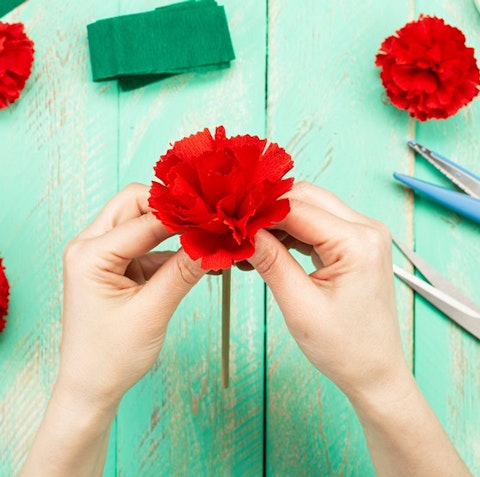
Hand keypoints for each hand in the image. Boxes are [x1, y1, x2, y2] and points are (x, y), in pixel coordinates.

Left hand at [58, 183, 205, 408]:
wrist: (92, 386)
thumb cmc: (111, 356)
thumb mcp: (152, 313)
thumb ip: (182, 273)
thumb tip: (212, 244)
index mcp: (89, 254)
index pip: (142, 219)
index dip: (181, 216)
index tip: (214, 216)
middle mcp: (90, 246)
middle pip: (134, 205)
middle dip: (171, 210)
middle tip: (206, 221)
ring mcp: (102, 254)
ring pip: (141, 221)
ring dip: (173, 228)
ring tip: (205, 240)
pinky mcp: (116, 265)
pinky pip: (146, 244)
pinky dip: (171, 248)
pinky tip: (196, 259)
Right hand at [248, 181, 406, 397]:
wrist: (374, 371)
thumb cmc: (344, 347)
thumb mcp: (300, 305)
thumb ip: (271, 262)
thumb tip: (243, 231)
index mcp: (358, 243)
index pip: (297, 209)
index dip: (259, 212)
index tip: (230, 221)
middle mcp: (366, 229)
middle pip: (306, 198)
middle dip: (268, 211)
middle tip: (238, 231)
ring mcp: (363, 235)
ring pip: (310, 208)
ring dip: (278, 221)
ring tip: (250, 245)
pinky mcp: (356, 244)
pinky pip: (318, 225)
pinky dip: (291, 232)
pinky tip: (270, 248)